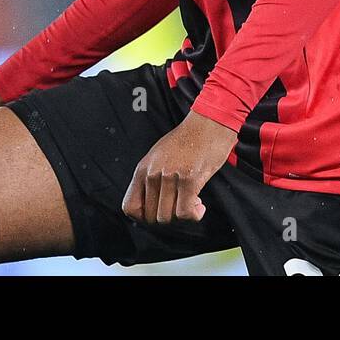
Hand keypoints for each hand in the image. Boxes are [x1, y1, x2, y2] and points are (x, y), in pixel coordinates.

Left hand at [122, 111, 236, 224]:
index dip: (143, 216)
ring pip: (167, 217)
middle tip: (180, 205)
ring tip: (191, 201)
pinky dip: (194, 215)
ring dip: (181, 215)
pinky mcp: (189, 180)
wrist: (209, 122)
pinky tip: (200, 206)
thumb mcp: (159, 155)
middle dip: (167, 216)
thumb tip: (149, 202)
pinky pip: (185, 213)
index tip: (159, 210)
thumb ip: (151, 176)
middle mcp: (153, 173)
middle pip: (151, 217)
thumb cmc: (187, 139)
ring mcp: (170, 177)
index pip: (129, 207)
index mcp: (142, 168)